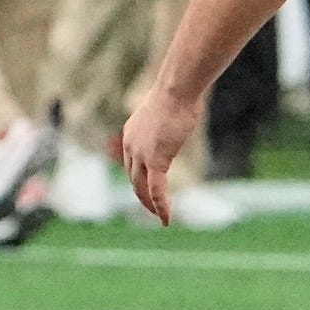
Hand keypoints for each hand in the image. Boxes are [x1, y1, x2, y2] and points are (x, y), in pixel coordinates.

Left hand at [118, 83, 207, 224]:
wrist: (176, 90)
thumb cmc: (178, 93)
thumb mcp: (166, 109)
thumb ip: (166, 120)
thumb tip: (178, 113)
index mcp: (131, 133)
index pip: (131, 163)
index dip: (138, 178)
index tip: (147, 187)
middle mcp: (130, 146)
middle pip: (133, 178)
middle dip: (142, 195)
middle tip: (152, 207)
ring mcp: (141, 155)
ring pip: (141, 188)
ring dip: (150, 204)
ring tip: (159, 216)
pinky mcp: (156, 161)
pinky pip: (156, 190)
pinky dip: (161, 206)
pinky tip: (166, 218)